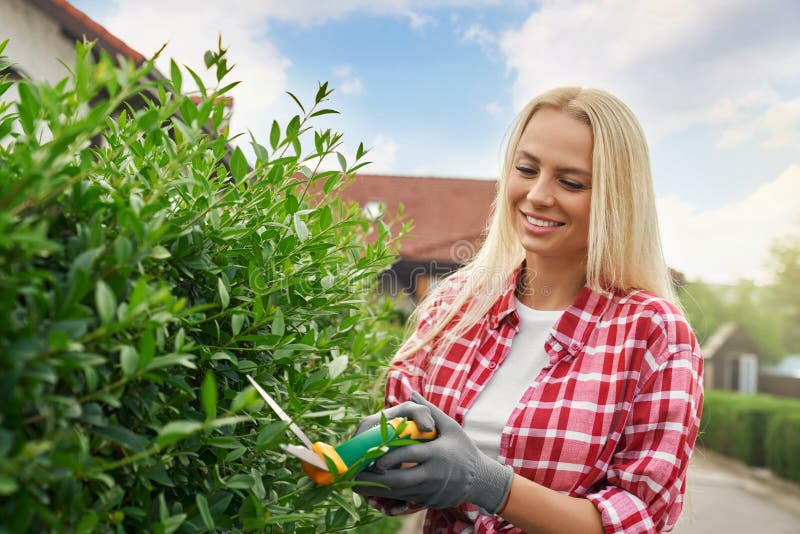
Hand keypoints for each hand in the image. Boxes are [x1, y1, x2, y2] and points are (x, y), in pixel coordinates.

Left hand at [353, 392, 513, 513]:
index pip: (409, 454)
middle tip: (359, 471)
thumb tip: (412, 392)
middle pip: (400, 479)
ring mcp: (431, 490)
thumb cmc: (464, 449)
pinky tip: (376, 489)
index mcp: (437, 454)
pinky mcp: (428, 501)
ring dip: (379, 488)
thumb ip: (429, 411)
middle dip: (377, 477)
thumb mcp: (451, 427)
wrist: (480, 479)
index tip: (374, 454)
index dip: (389, 455)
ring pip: (400, 492)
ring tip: (360, 482)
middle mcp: (434, 474)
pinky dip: (389, 495)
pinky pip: (405, 499)